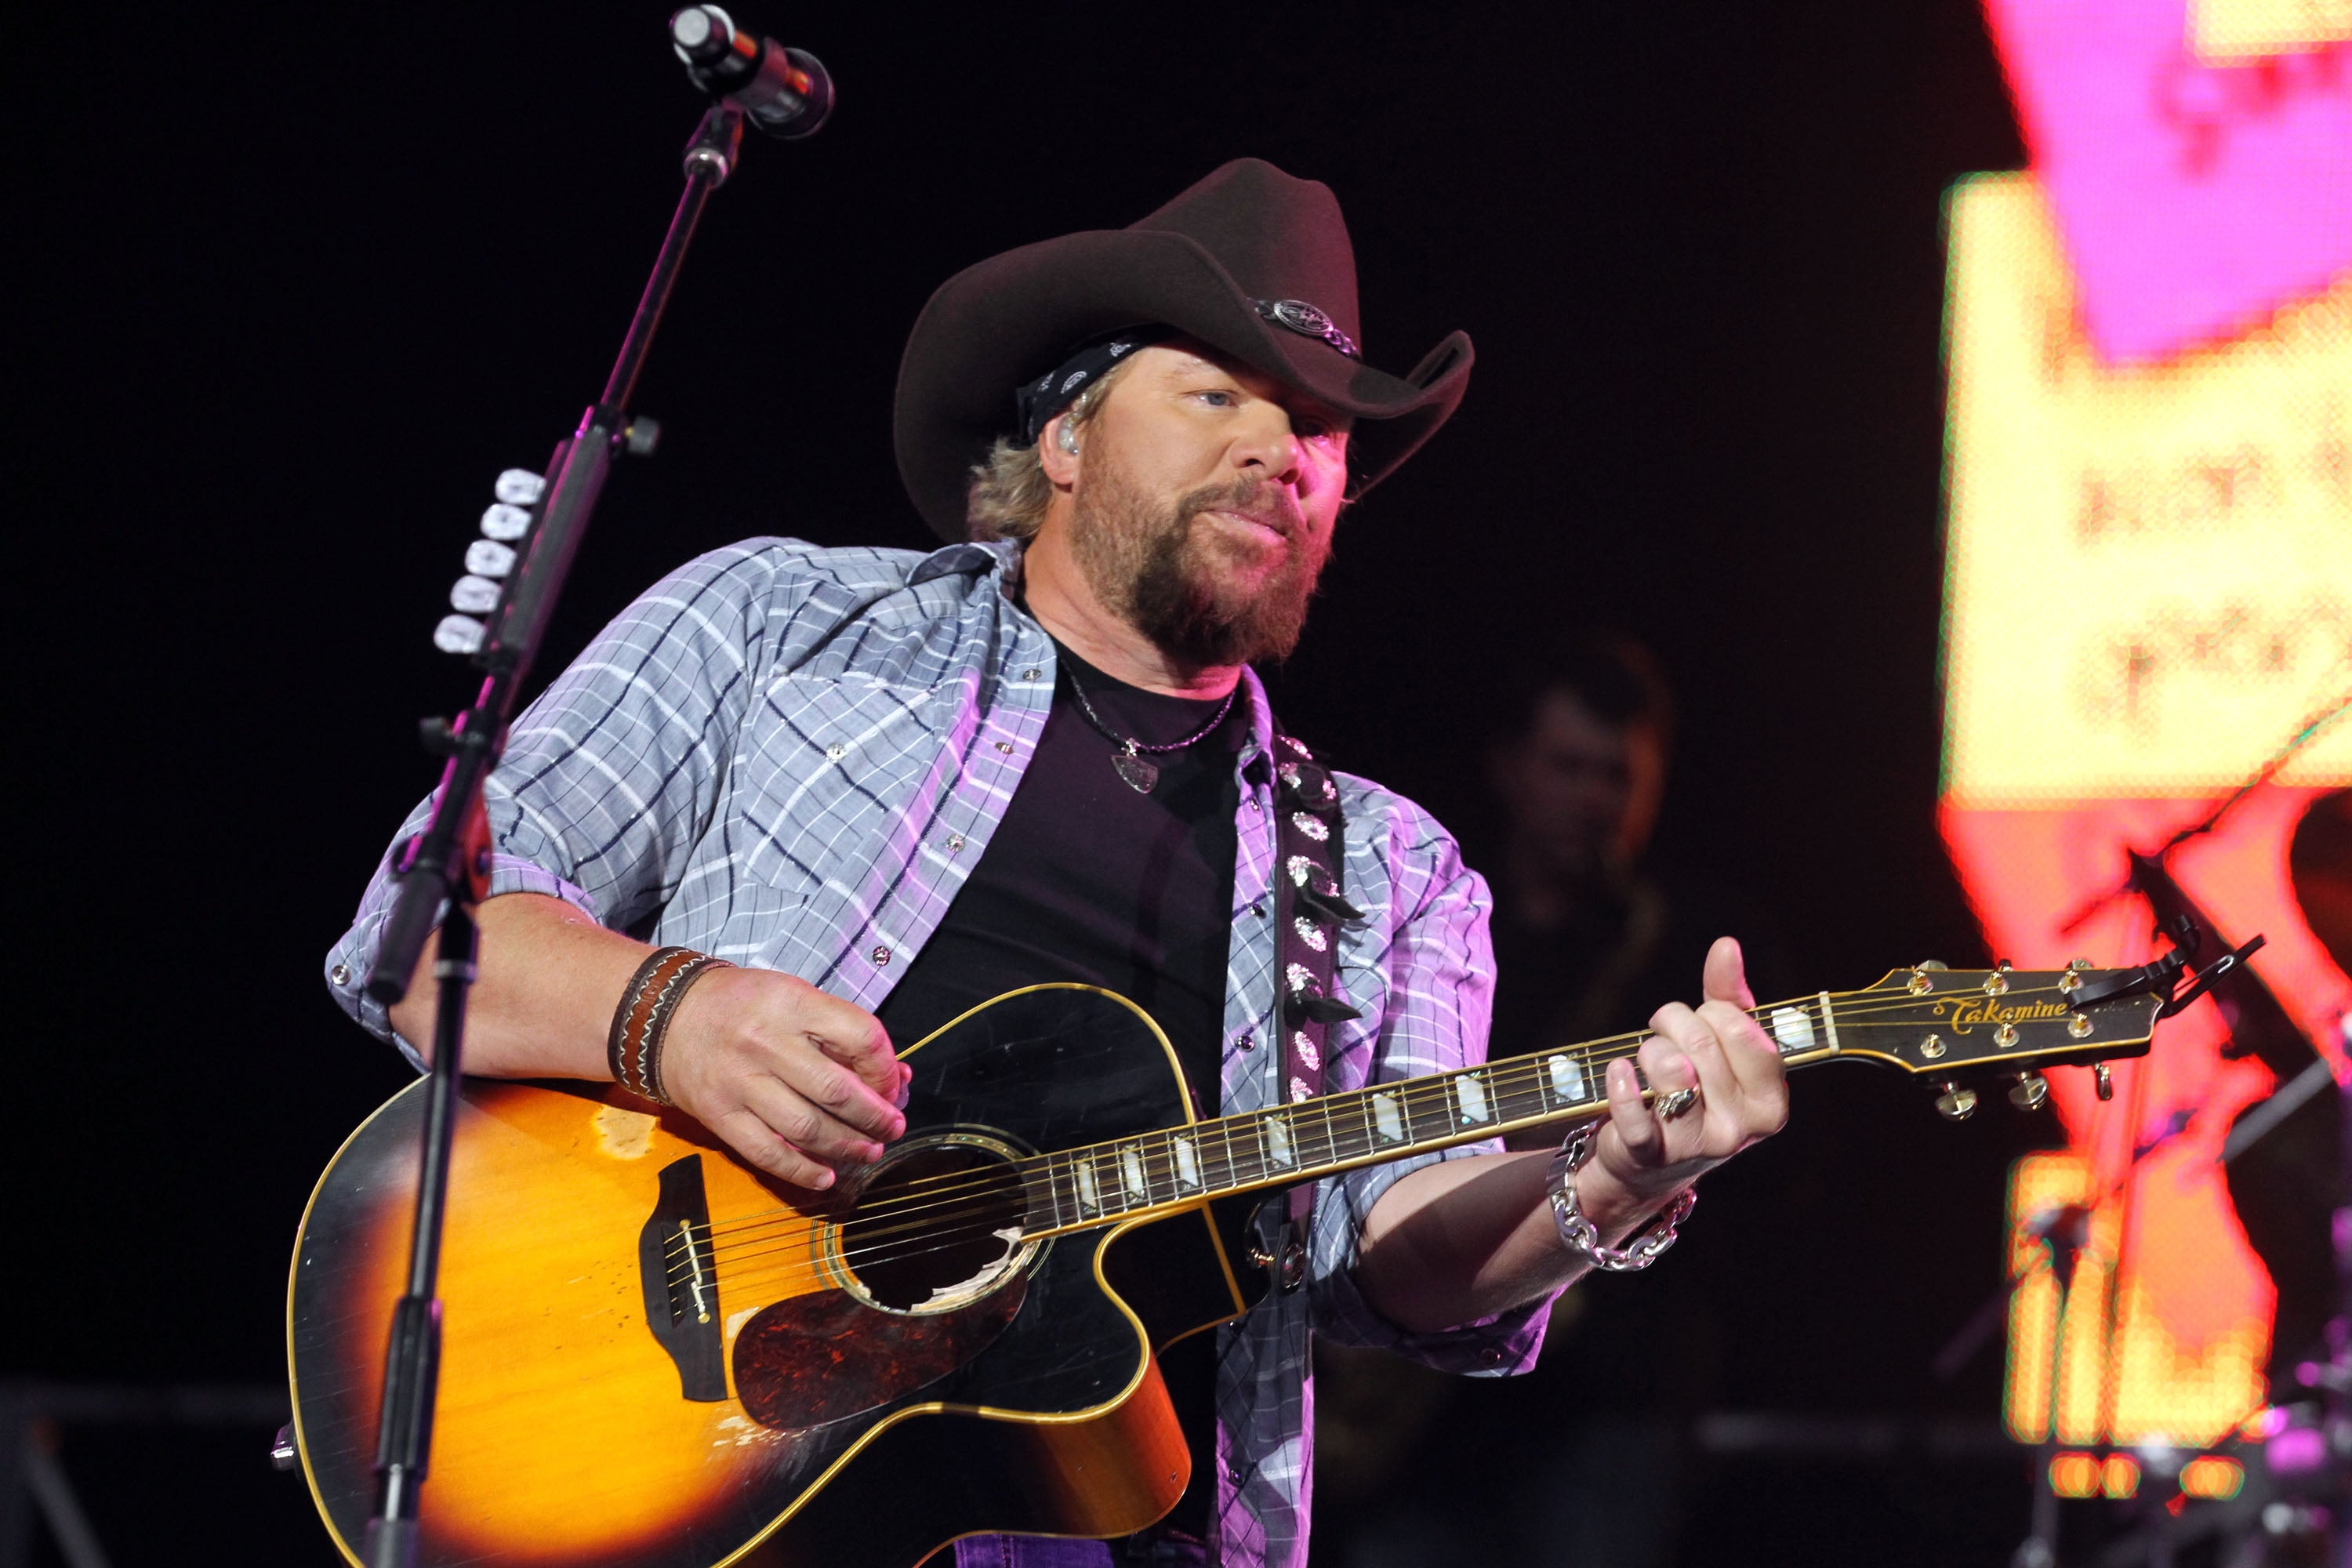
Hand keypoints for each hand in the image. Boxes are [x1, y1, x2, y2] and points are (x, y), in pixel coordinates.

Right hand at [657, 966, 909, 1190]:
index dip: (886, 1067)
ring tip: (868, 1151)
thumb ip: (841, 1034)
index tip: (894, 1084)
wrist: (665, 1015)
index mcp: (792, 1003)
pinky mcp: (719, 1114)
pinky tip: (827, 1177)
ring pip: (806, 1127)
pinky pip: (767, 1153)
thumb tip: (896, 1075)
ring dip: (847, 1146)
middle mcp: (766, 1042)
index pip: (860, 1036)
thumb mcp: (793, 997)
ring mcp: (740, 1082)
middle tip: (892, 1127)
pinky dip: (802, 1170)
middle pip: (837, 1090)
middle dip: (875, 1116)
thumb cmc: (741, 1005)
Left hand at [1581, 936, 1787, 1223]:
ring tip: (1646, 1058)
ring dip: (1648, 1049)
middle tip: (1663, 1030)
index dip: (1715, 1013)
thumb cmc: (1693, 1091)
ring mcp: (1697, 1144)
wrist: (1649, 1161)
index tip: (1703, 1019)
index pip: (1744, 1032)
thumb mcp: (1720, 1047)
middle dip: (1673, 1022)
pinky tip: (1618, 1070)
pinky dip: (1619, 1082)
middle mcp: (1740, 1128)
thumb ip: (1729, 996)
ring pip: (1669, 1067)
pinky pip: (1634, 1110)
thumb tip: (1727, 947)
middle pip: (1701, 1042)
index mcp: (1769, 1102)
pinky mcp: (1651, 1153)